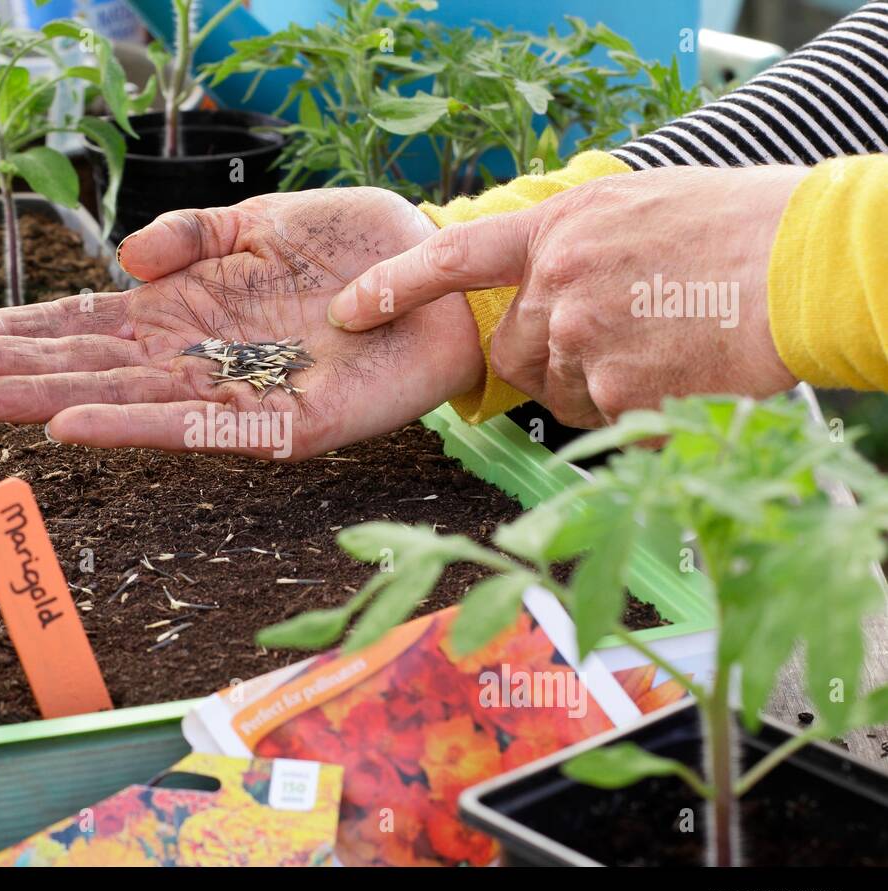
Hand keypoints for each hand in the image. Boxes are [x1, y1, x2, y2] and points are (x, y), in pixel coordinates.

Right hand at [0, 187, 482, 459]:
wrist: (444, 281)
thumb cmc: (358, 251)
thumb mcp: (266, 221)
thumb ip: (195, 233)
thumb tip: (126, 256)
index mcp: (188, 309)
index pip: (86, 322)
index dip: (18, 328)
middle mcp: (197, 357)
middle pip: (86, 364)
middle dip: (8, 364)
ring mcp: (234, 397)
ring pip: (123, 400)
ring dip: (46, 399)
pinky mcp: (280, 428)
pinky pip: (197, 429)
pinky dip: (131, 428)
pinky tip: (72, 425)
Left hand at [327, 165, 805, 427]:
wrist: (805, 266)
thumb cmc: (735, 230)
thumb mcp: (638, 208)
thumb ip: (575, 243)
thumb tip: (544, 279)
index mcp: (560, 230)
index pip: (452, 258)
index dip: (392, 285)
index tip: (350, 308)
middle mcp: (558, 284)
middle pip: (512, 350)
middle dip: (543, 359)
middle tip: (606, 345)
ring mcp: (584, 340)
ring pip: (555, 388)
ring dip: (591, 384)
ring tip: (660, 349)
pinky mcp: (617, 392)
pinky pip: (598, 417)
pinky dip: (630, 409)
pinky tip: (676, 375)